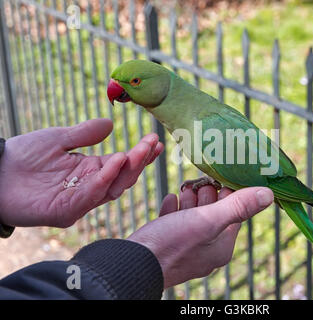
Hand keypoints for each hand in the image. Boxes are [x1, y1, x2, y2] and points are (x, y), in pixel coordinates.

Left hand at [0, 118, 162, 227]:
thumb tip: (110, 124)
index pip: (123, 164)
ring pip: (111, 189)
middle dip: (139, 161)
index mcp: (91, 171)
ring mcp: (79, 202)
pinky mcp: (64, 211)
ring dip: (126, 171)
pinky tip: (115, 161)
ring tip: (136, 152)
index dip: (140, 154)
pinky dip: (104, 180)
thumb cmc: (24, 156)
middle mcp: (90, 187)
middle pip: (123, 178)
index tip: (155, 139)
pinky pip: (89, 197)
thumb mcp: (59, 138)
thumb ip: (84, 134)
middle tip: (151, 143)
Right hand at [128, 185, 273, 287]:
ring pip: (193, 217)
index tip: (223, 175)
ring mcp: (185, 248)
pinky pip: (174, 223)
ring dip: (191, 200)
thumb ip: (238, 206)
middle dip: (207, 194)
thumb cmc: (172, 243)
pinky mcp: (166, 244)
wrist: (132, 263)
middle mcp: (206, 250)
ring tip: (185, 187)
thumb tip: (268, 194)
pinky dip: (174, 209)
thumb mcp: (208, 220)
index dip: (230, 193)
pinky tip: (170, 199)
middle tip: (201, 180)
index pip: (234, 214)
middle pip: (213, 214)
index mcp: (221, 246)